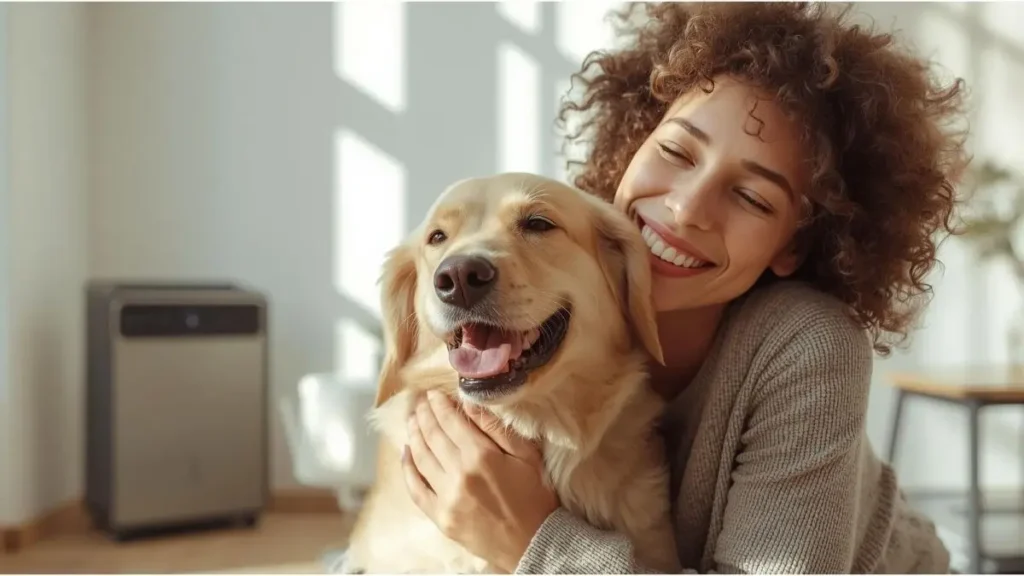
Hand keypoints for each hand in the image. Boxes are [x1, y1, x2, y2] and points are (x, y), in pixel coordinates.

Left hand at [403, 390, 558, 572]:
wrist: (534, 542)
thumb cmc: (535, 496)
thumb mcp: (526, 456)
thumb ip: (496, 428)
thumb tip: (469, 403)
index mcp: (482, 456)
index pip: (451, 422)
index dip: (439, 405)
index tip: (433, 395)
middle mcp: (460, 474)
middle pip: (432, 436)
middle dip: (423, 416)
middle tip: (419, 403)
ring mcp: (447, 498)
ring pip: (421, 458)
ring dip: (413, 436)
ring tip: (412, 421)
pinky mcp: (440, 517)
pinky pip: (416, 489)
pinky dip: (407, 468)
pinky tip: (406, 453)